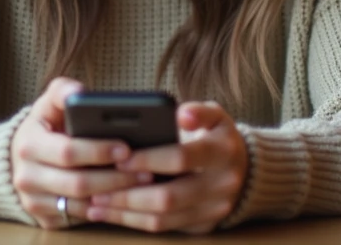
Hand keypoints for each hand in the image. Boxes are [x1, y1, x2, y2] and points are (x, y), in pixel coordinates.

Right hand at [10, 78, 155, 228]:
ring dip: (114, 197)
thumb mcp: (48, 103)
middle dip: (115, 178)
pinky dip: (103, 210)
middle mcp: (25, 177)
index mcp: (28, 145)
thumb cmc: (44, 126)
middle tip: (146, 172)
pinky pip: (79, 218)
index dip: (99, 151)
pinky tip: (124, 199)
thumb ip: (63, 91)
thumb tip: (80, 91)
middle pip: (78, 183)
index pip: (68, 152)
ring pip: (81, 205)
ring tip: (141, 185)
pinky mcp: (43, 219)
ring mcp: (33, 202)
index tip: (127, 148)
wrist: (18, 158)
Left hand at [86, 101, 247, 233]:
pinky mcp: (202, 226)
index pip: (181, 158)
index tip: (120, 157)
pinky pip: (165, 228)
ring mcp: (213, 210)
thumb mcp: (215, 115)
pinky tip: (110, 214)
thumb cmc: (217, 136)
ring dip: (126, 213)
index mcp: (223, 152)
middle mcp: (222, 185)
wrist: (245, 169)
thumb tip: (180, 113)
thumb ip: (198, 111)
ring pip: (164, 219)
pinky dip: (134, 222)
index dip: (149, 159)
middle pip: (169, 197)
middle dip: (129, 194)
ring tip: (95, 204)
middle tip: (97, 189)